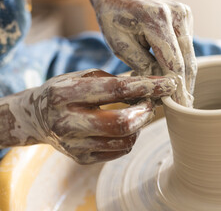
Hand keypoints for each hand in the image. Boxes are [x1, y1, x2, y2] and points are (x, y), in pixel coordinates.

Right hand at [20, 69, 174, 163]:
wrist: (36, 118)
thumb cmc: (66, 92)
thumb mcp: (83, 77)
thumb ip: (115, 81)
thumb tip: (152, 85)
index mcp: (65, 94)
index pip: (115, 90)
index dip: (146, 86)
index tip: (168, 83)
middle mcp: (67, 122)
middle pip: (122, 123)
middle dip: (146, 111)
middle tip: (152, 102)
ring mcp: (73, 145)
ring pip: (124, 140)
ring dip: (140, 125)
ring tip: (138, 113)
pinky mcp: (81, 159)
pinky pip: (119, 151)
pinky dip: (130, 137)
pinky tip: (126, 126)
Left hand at [74, 0, 196, 106]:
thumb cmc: (113, 18)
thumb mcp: (120, 45)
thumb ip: (143, 66)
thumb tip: (160, 90)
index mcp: (157, 18)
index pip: (173, 62)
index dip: (177, 88)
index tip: (179, 108)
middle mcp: (177, 14)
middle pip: (187, 60)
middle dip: (185, 87)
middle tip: (185, 110)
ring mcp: (184, 14)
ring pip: (190, 56)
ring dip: (186, 78)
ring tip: (184, 100)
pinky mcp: (185, 18)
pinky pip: (187, 48)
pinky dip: (183, 65)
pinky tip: (179, 82)